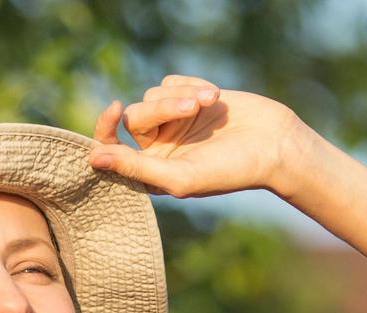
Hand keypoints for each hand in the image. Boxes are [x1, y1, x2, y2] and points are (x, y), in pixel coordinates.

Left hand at [87, 75, 309, 198]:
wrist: (273, 143)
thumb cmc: (228, 170)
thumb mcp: (179, 177)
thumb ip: (135, 169)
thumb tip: (93, 159)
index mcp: (150, 172)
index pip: (111, 149)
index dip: (104, 129)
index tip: (113, 110)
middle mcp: (157, 146)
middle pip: (134, 115)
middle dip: (161, 107)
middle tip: (192, 109)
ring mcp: (172, 121)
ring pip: (153, 94)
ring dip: (181, 95)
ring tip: (210, 103)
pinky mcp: (188, 97)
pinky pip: (172, 80)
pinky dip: (192, 85)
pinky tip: (215, 97)